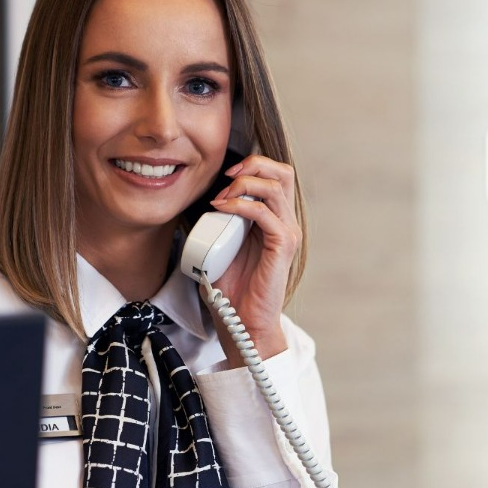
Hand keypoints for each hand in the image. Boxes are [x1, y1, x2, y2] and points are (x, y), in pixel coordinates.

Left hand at [205, 154, 300, 365]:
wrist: (242, 322)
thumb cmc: (232, 290)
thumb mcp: (221, 247)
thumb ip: (219, 224)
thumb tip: (201, 203)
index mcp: (274, 219)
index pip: (274, 176)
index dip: (251, 166)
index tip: (223, 176)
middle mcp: (285, 222)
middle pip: (282, 172)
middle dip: (253, 165)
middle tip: (227, 175)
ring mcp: (287, 233)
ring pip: (275, 186)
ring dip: (243, 184)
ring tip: (221, 197)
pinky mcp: (282, 245)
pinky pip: (265, 213)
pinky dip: (240, 205)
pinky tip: (221, 209)